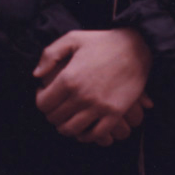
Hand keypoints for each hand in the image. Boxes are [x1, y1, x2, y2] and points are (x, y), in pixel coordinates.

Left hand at [33, 29, 152, 144]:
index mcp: (68, 78)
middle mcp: (81, 95)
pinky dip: (86, 136)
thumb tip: (37, 76)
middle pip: (55, 118)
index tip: (45, 95)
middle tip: (57, 106)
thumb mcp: (73, 38)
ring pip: (71, 130)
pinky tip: (84, 128)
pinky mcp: (114, 113)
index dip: (41, 101)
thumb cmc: (103, 42)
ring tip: (68, 118)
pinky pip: (95, 135)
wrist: (137, 47)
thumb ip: (50, 55)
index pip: (43, 104)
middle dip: (52, 114)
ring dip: (66, 127)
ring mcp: (99, 107)